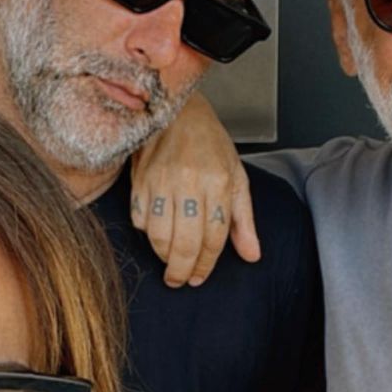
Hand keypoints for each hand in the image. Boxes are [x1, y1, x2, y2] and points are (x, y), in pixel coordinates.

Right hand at [131, 92, 260, 286]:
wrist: (178, 110)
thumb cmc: (210, 144)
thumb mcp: (236, 177)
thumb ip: (243, 220)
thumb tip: (252, 255)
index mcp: (218, 182)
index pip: (214, 236)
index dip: (206, 264)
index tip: (200, 278)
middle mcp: (190, 182)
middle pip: (185, 242)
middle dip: (183, 270)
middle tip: (180, 281)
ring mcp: (161, 181)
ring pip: (159, 235)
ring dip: (163, 255)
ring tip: (170, 262)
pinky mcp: (140, 180)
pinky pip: (140, 219)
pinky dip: (147, 233)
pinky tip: (156, 234)